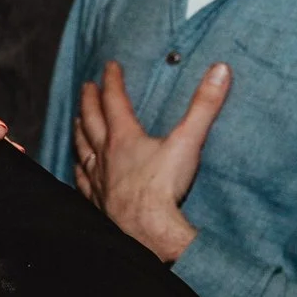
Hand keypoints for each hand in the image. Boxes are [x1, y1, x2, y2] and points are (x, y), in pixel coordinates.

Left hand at [73, 60, 228, 262]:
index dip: (112, 81)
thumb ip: (204, 105)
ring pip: (82, 148)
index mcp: (124, 138)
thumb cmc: (164, 187)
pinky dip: (78, 169)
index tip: (109, 66)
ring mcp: (97, 178)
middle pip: (92, 121)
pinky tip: (78, 168)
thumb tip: (220, 70)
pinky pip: (82, 180)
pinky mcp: (96, 200)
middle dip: (89, 101)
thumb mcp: (188, 141)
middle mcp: (105, 155)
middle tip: (86, 86)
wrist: (147, 229)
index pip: (114, 101)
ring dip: (80, 131)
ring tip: (76, 120)